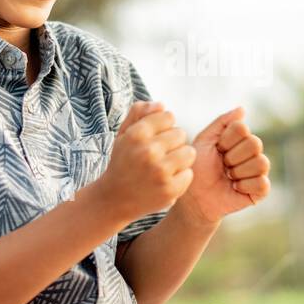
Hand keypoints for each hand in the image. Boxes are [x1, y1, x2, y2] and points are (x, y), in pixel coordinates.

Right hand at [93, 100, 194, 224]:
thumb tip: (161, 104)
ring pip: (189, 152)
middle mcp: (148, 151)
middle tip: (160, 154)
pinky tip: (166, 180)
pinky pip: (189, 173)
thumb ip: (139, 114)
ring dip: (180, 158)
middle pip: (181, 133)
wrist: (114, 199)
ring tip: (166, 166)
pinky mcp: (170, 189)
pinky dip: (180, 177)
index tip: (155, 137)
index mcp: (137, 134)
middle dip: (173, 142)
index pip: (169, 116)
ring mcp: (160, 171)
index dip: (164, 126)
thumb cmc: (123, 163)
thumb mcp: (123, 135)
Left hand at [175, 106, 270, 224]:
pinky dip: (244, 186)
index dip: (226, 140)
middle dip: (232, 156)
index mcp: (240, 138)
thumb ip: (221, 122)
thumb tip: (242, 109)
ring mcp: (258, 171)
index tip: (216, 149)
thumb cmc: (197, 168)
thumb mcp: (204, 140)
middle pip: (254, 143)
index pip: (242, 128)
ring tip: (228, 177)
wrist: (194, 197)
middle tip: (222, 165)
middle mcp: (252, 152)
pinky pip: (262, 183)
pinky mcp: (260, 190)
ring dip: (238, 171)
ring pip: (261, 162)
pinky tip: (235, 188)